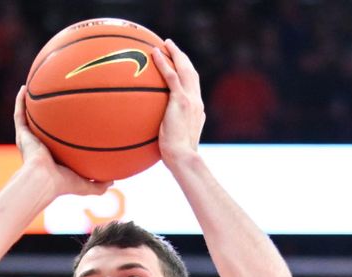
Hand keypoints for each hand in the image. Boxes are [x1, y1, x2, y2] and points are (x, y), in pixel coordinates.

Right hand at [14, 86, 112, 196]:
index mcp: (53, 158)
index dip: (63, 132)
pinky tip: (24, 88)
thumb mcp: (86, 185)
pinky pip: (19, 115)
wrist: (43, 180)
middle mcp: (40, 147)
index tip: (73, 120)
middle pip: (43, 127)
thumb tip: (113, 180)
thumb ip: (99, 184)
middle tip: (55, 101)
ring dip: (30, 105)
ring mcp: (29, 140)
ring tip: (35, 89)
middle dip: (47, 116)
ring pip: (28, 118)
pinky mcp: (22, 135)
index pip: (58, 143)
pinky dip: (20, 102)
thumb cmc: (63, 184)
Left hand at [151, 39, 205, 168]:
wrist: (183, 157)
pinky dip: (163, 62)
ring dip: (175, 54)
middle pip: (191, 73)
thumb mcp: (179, 142)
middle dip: (183, 58)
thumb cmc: (178, 156)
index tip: (180, 66)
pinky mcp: (181, 100)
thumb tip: (169, 133)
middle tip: (172, 48)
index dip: (188, 74)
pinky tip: (154, 53)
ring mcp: (190, 100)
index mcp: (197, 110)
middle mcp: (196, 101)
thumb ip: (175, 133)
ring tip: (165, 44)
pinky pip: (171, 76)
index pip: (194, 87)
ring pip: (184, 70)